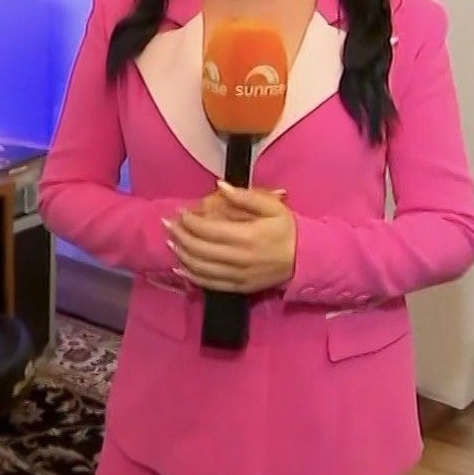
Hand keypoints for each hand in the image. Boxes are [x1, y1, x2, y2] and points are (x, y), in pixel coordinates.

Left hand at [164, 182, 296, 293]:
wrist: (305, 260)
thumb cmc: (287, 230)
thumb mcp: (273, 207)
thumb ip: (246, 197)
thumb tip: (220, 186)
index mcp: (247, 236)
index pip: (208, 229)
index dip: (190, 221)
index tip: (180, 212)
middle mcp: (239, 258)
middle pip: (199, 249)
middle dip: (180, 236)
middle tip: (168, 224)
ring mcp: (237, 276)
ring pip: (200, 268)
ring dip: (182, 254)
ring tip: (171, 242)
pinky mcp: (238, 287)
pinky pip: (209, 284)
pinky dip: (191, 275)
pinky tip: (180, 266)